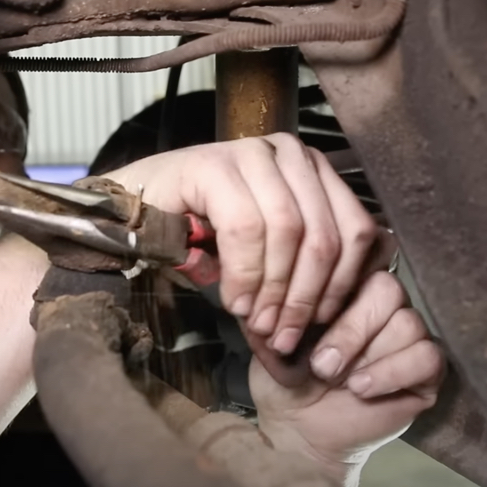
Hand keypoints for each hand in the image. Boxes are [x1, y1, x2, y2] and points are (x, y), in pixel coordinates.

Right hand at [104, 134, 377, 376]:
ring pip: (288, 231)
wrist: (131, 215)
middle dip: (304, 296)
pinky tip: (231, 299)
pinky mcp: (214, 164)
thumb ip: (301, 268)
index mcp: (311, 171)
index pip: (356, 230)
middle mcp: (289, 153)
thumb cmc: (200, 234)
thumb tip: (332, 313)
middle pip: (324, 234)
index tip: (318, 324)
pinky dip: (243, 273)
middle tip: (281, 333)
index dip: (340, 285)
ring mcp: (251, 153)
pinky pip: (245, 228)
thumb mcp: (266, 252)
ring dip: (272, 289)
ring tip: (254, 320)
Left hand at [250, 271, 444, 475]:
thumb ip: (275, 308)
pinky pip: (427, 356)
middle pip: (387, 289)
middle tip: (321, 364)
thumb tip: (265, 289)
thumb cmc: (286, 381)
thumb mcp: (270, 340)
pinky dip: (392, 372)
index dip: (336, 286)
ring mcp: (409, 335)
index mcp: (348, 287)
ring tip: (335, 379)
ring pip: (407, 322)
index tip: (305, 321)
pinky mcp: (428, 369)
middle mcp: (383, 305)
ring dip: (366, 353)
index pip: (361, 259)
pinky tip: (361, 389)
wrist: (300, 431)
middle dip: (351, 328)